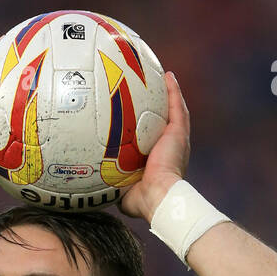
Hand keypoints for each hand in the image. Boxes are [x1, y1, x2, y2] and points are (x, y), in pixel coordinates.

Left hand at [118, 71, 190, 221]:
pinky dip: (174, 91)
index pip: (152, 138)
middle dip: (159, 105)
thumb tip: (96, 188)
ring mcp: (176, 139)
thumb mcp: (122, 193)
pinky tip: (168, 76)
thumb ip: (112, 186)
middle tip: (150, 89)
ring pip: (173, 110)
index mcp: (158, 160)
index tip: (139, 117)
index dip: (147, 127)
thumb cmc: (141, 200)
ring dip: (169, 93)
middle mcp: (168, 147)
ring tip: (161, 75)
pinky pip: (177, 106)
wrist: (158, 196)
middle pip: (164, 120)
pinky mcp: (179, 132)